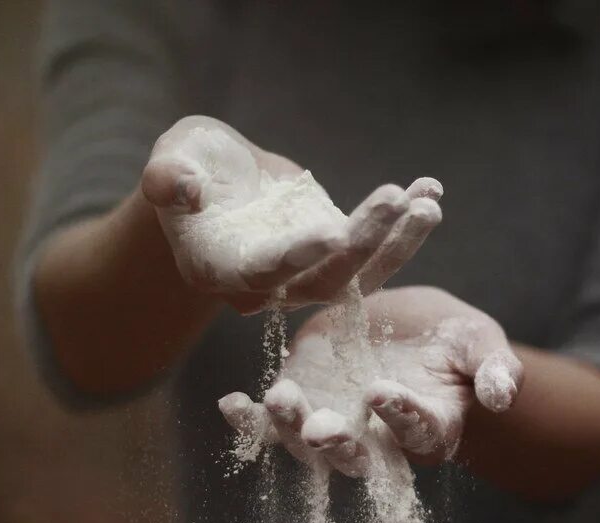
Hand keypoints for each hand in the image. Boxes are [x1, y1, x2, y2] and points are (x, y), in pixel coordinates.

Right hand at [141, 116, 442, 313]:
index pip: (259, 273)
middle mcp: (266, 288)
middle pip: (320, 279)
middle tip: (394, 200)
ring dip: (396, 241)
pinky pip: (375, 250)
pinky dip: (404, 226)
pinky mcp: (335, 256)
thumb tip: (177, 187)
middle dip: (362, 243)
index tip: (332, 232)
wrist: (217, 179)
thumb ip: (168, 174)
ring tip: (428, 202)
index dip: (294, 257)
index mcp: (219, 270)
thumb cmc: (189, 165)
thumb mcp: (173, 157)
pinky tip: (431, 191)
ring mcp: (306, 276)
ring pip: (357, 273)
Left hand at [219, 287, 524, 475]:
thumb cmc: (451, 339)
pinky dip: (249, 421)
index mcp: (427, 427)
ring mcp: (335, 423)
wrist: (406, 322)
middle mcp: (377, 439)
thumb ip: (493, 368)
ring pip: (308, 443)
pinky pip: (269, 424)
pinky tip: (232, 405)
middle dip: (337, 447)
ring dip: (290, 428)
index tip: (381, 392)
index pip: (416, 433)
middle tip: (321, 429)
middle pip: (356, 457)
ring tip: (279, 398)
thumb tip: (502, 395)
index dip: (400, 416)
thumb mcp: (478, 343)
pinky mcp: (302, 402)